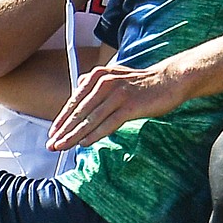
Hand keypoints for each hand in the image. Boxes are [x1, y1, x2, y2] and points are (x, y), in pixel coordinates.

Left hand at [48, 60, 184, 149]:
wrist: (170, 79)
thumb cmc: (143, 82)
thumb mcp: (115, 75)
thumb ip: (95, 82)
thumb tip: (78, 87)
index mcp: (98, 76)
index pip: (74, 102)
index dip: (61, 120)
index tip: (52, 133)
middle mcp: (104, 83)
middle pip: (79, 112)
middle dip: (63, 131)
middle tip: (52, 144)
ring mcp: (117, 94)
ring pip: (90, 119)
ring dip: (74, 136)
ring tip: (63, 147)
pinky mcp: (130, 106)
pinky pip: (108, 124)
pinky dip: (95, 135)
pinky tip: (85, 143)